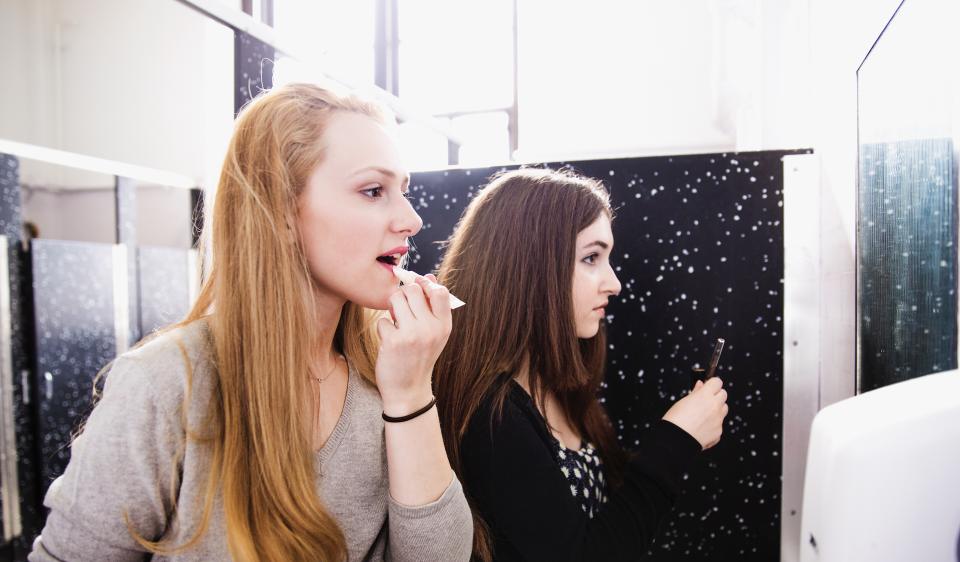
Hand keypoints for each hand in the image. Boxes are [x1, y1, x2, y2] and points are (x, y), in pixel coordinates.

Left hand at [375, 273, 451, 416]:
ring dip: (391, 307)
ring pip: (396, 299)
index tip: (417, 290)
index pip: (440, 291)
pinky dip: (382, 328)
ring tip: (394, 321)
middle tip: (400, 307)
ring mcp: (412, 335)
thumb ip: (432, 306)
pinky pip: (382, 320)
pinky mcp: (393, 342)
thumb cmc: (420, 357)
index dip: (425, 285)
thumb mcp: (434, 333)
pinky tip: (388, 340)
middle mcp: (431, 329)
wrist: (408, 390)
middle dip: (403, 294)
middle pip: (413, 290)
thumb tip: (427, 276)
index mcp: (444, 325)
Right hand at [662, 377, 728, 449]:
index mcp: (705, 396)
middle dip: (716, 395)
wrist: (675, 440)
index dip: (712, 383)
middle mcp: (714, 406)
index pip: (717, 382)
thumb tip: (701, 384)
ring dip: (717, 409)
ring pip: (724, 409)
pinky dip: (713, 424)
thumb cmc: (676, 420)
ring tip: (704, 415)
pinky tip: (702, 428)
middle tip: (705, 400)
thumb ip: (696, 392)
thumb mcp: (683, 401)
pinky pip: (720, 424)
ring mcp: (718, 420)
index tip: (708, 386)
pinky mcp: (719, 432)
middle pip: (723, 394)